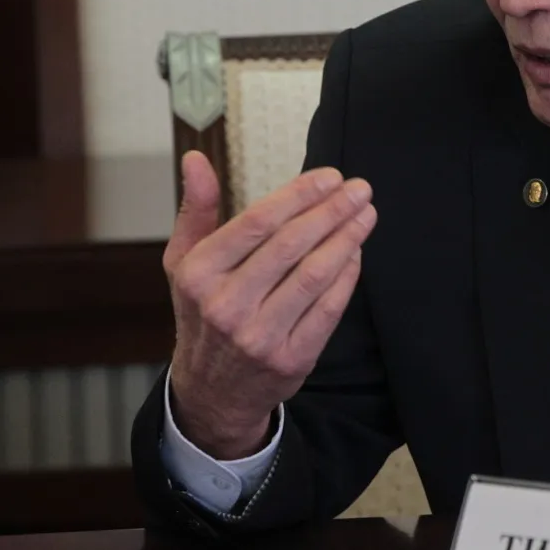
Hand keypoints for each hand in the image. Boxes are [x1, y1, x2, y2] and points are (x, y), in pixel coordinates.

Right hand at [164, 150, 376, 458]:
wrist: (213, 391)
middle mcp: (225, 306)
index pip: (257, 223)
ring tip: (366, 214)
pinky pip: (328, 308)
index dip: (299, 195)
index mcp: (198, 274)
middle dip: (332, 211)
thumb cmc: (204, 312)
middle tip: (360, 189)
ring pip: (313, 275)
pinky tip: (357, 251)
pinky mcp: (290, 359)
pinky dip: (347, 276)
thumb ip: (196, 209)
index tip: (331, 176)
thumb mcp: (184, 263)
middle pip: (290, 246)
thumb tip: (195, 158)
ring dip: (347, 239)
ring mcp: (258, 336)